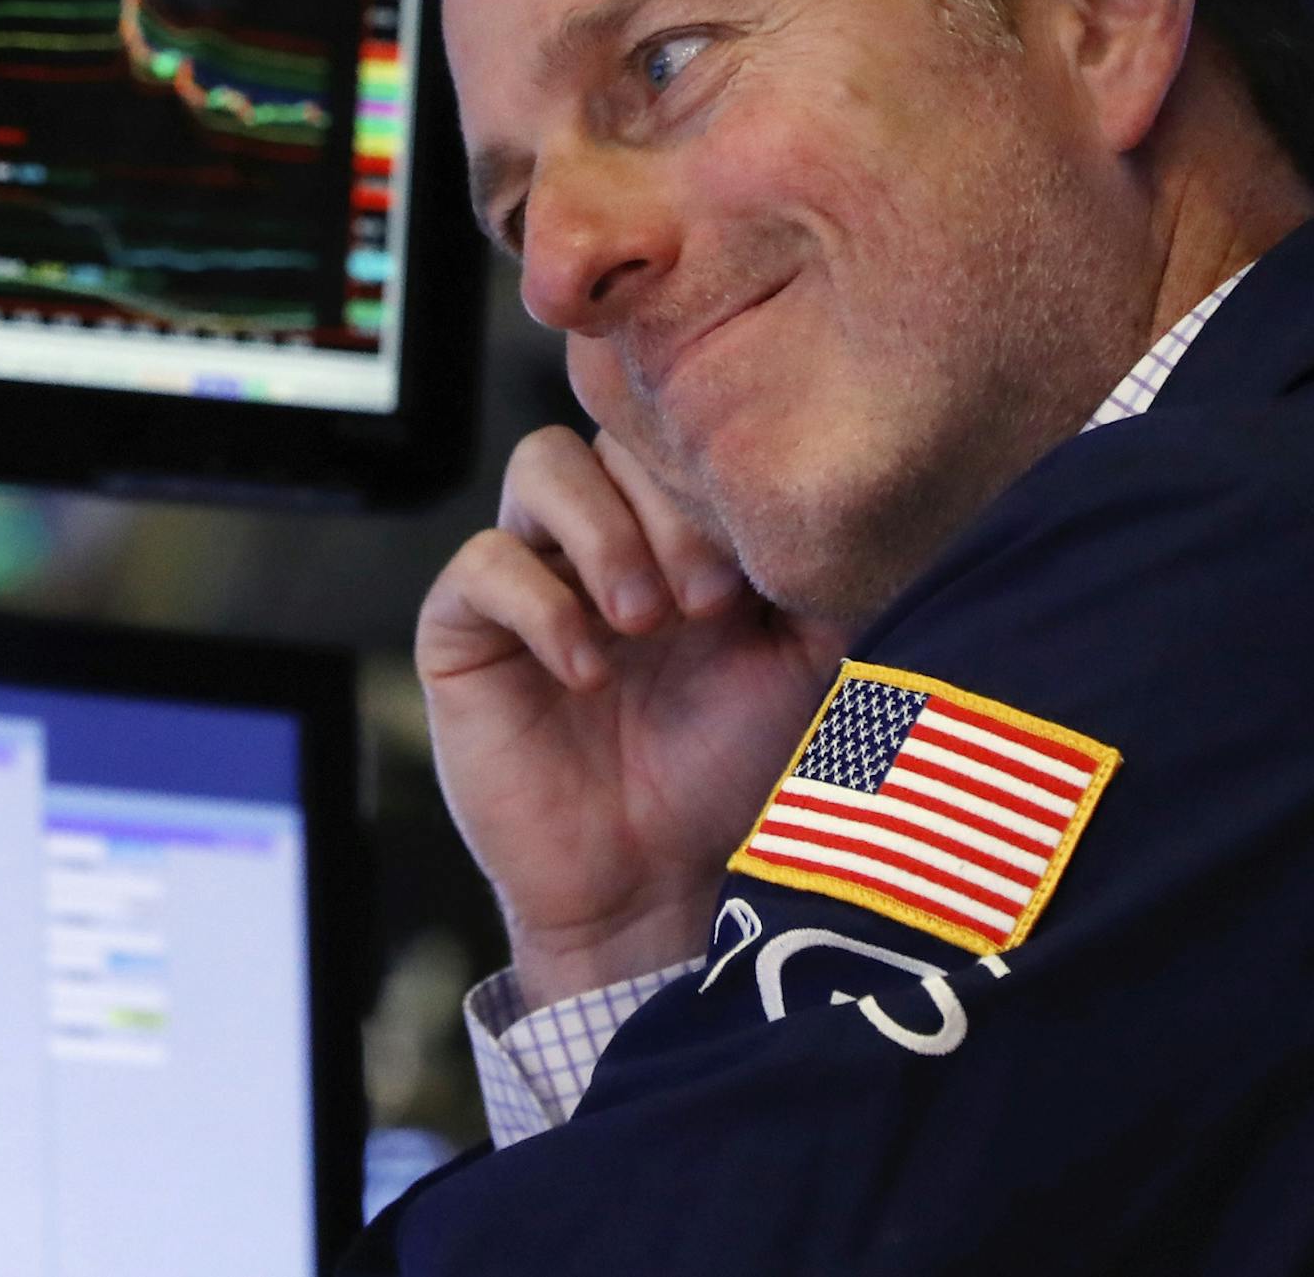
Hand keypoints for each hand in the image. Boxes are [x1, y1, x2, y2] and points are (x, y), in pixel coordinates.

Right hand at [417, 425, 847, 1010]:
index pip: (678, 432)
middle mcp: (596, 532)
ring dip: (601, 532)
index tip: (749, 576)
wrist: (651, 882)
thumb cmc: (725, 770)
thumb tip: (849, 498)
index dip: (711, 480)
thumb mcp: (802, 660)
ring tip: (640, 620)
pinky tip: (587, 673)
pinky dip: (542, 607)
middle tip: (704, 603)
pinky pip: (484, 562)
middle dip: (665, 508)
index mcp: (673, 525)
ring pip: (540, 463)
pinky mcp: (464, 625)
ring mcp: (528, 570)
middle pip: (611, 432)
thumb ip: (820, 574)